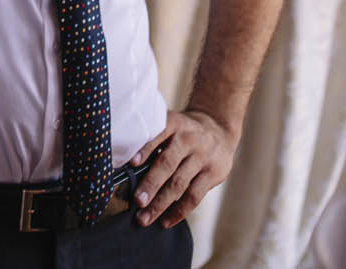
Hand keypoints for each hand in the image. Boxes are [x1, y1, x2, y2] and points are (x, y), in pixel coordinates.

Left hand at [131, 109, 237, 228]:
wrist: (219, 129)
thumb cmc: (183, 133)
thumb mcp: (171, 126)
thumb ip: (154, 141)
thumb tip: (126, 168)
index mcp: (174, 124)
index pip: (159, 135)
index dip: (145, 149)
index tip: (132, 163)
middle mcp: (188, 139)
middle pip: (167, 164)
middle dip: (150, 184)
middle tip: (137, 201)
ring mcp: (202, 157)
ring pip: (179, 184)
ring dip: (160, 203)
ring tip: (144, 218)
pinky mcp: (213, 173)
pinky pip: (194, 196)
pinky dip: (179, 211)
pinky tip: (165, 221)